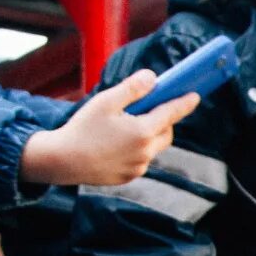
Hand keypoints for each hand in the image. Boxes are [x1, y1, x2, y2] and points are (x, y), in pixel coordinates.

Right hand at [18, 69, 199, 185]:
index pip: (172, 113)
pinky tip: (118, 143)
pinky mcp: (129, 177)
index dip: (184, 103)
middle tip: (152, 108)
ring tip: (129, 125)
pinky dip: (137, 149)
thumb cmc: (82, 128)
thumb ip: (133, 88)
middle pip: (166, 132)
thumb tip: (153, 78)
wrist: (61, 161)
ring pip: (154, 147)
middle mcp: (145, 152)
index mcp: (143, 131)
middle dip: (164, 120)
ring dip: (150, 135)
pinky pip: (141, 160)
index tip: (195, 96)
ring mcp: (138, 167)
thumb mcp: (106, 101)